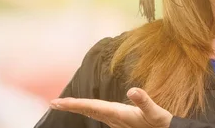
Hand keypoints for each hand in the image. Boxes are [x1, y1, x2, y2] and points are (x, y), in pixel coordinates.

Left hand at [50, 88, 172, 127]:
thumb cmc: (161, 124)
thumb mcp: (155, 113)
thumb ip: (144, 101)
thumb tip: (132, 90)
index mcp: (118, 114)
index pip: (91, 107)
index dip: (74, 104)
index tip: (57, 102)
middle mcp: (114, 119)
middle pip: (88, 111)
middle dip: (71, 106)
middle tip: (53, 103)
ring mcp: (117, 122)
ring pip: (93, 113)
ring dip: (79, 108)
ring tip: (66, 104)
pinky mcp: (121, 122)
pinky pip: (101, 114)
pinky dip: (91, 109)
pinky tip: (90, 108)